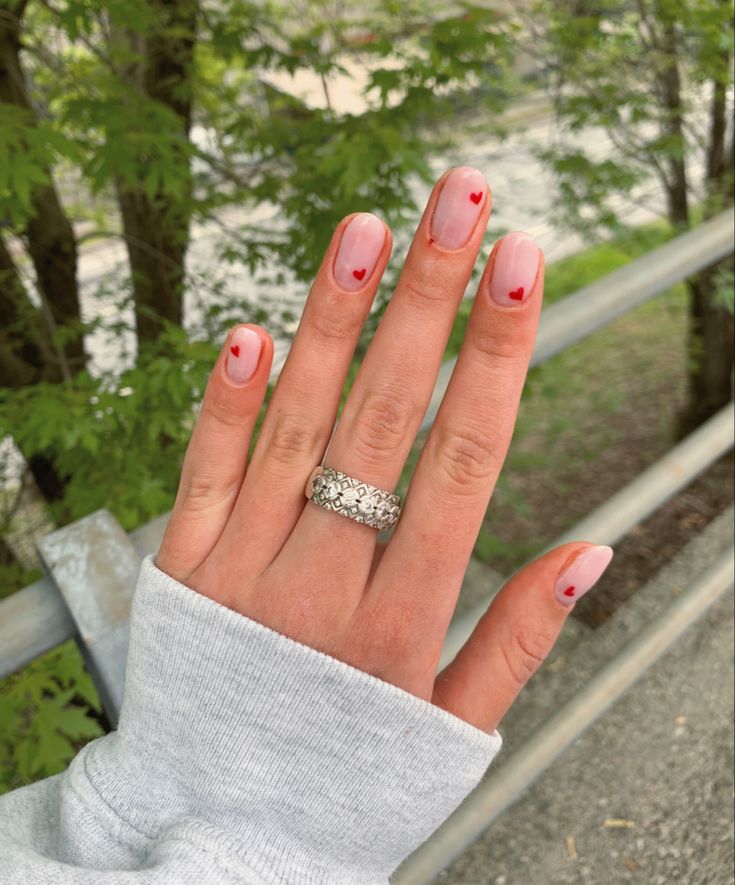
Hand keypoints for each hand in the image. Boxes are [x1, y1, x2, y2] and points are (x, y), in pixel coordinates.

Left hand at [156, 166, 612, 733]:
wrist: (221, 832)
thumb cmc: (347, 773)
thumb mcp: (452, 726)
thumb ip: (520, 637)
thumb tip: (595, 549)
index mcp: (401, 621)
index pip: (461, 459)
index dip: (495, 353)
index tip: (521, 262)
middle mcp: (321, 582)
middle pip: (383, 415)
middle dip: (429, 298)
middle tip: (460, 199)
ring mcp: (241, 570)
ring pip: (295, 423)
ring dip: (335, 320)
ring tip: (369, 229)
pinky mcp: (181, 569)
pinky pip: (203, 470)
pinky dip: (226, 401)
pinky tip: (254, 329)